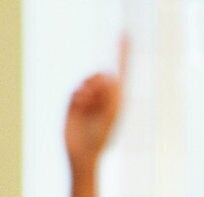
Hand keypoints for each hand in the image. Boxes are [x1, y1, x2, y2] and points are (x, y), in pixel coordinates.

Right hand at [65, 39, 127, 170]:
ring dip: (89, 88)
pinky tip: (80, 104)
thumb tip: (110, 75)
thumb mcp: (111, 114)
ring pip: (89, 79)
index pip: (123, 72)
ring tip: (88, 103)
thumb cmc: (103, 137)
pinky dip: (79, 94)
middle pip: (103, 74)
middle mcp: (106, 95)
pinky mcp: (76, 102)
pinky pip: (77, 88)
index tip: (125, 35)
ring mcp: (90, 98)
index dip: (123, 53)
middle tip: (98, 97)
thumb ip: (113, 95)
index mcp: (119, 98)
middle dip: (100, 82)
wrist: (85, 152)